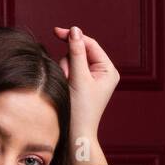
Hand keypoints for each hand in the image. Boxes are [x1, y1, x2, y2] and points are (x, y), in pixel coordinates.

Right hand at [51, 26, 117, 148]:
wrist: (76, 134)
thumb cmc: (80, 110)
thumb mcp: (78, 78)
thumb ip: (76, 52)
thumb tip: (74, 30)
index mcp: (108, 70)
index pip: (90, 44)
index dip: (74, 37)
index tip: (56, 32)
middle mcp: (102, 72)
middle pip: (79, 52)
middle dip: (69, 62)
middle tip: (67, 77)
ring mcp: (92, 79)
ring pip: (71, 61)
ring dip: (65, 71)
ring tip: (67, 87)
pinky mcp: (81, 84)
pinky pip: (69, 71)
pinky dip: (64, 77)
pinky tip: (66, 88)